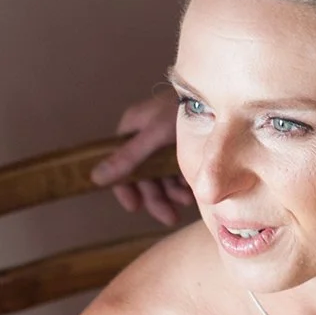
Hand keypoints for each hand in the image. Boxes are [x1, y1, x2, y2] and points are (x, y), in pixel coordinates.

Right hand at [91, 93, 191, 225]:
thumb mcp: (154, 135)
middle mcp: (145, 138)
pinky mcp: (182, 147)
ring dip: (172, 193)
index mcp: (131, 131)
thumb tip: (95, 178)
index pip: (120, 166)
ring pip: (162, 177)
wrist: (219, 97)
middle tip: (170, 218)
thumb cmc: (183, 109)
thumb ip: (128, 158)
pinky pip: (177, 171)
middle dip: (157, 198)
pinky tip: (192, 191)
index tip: (135, 208)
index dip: (126, 189)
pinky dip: (183, 183)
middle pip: (144, 176)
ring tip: (187, 201)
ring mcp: (164, 144)